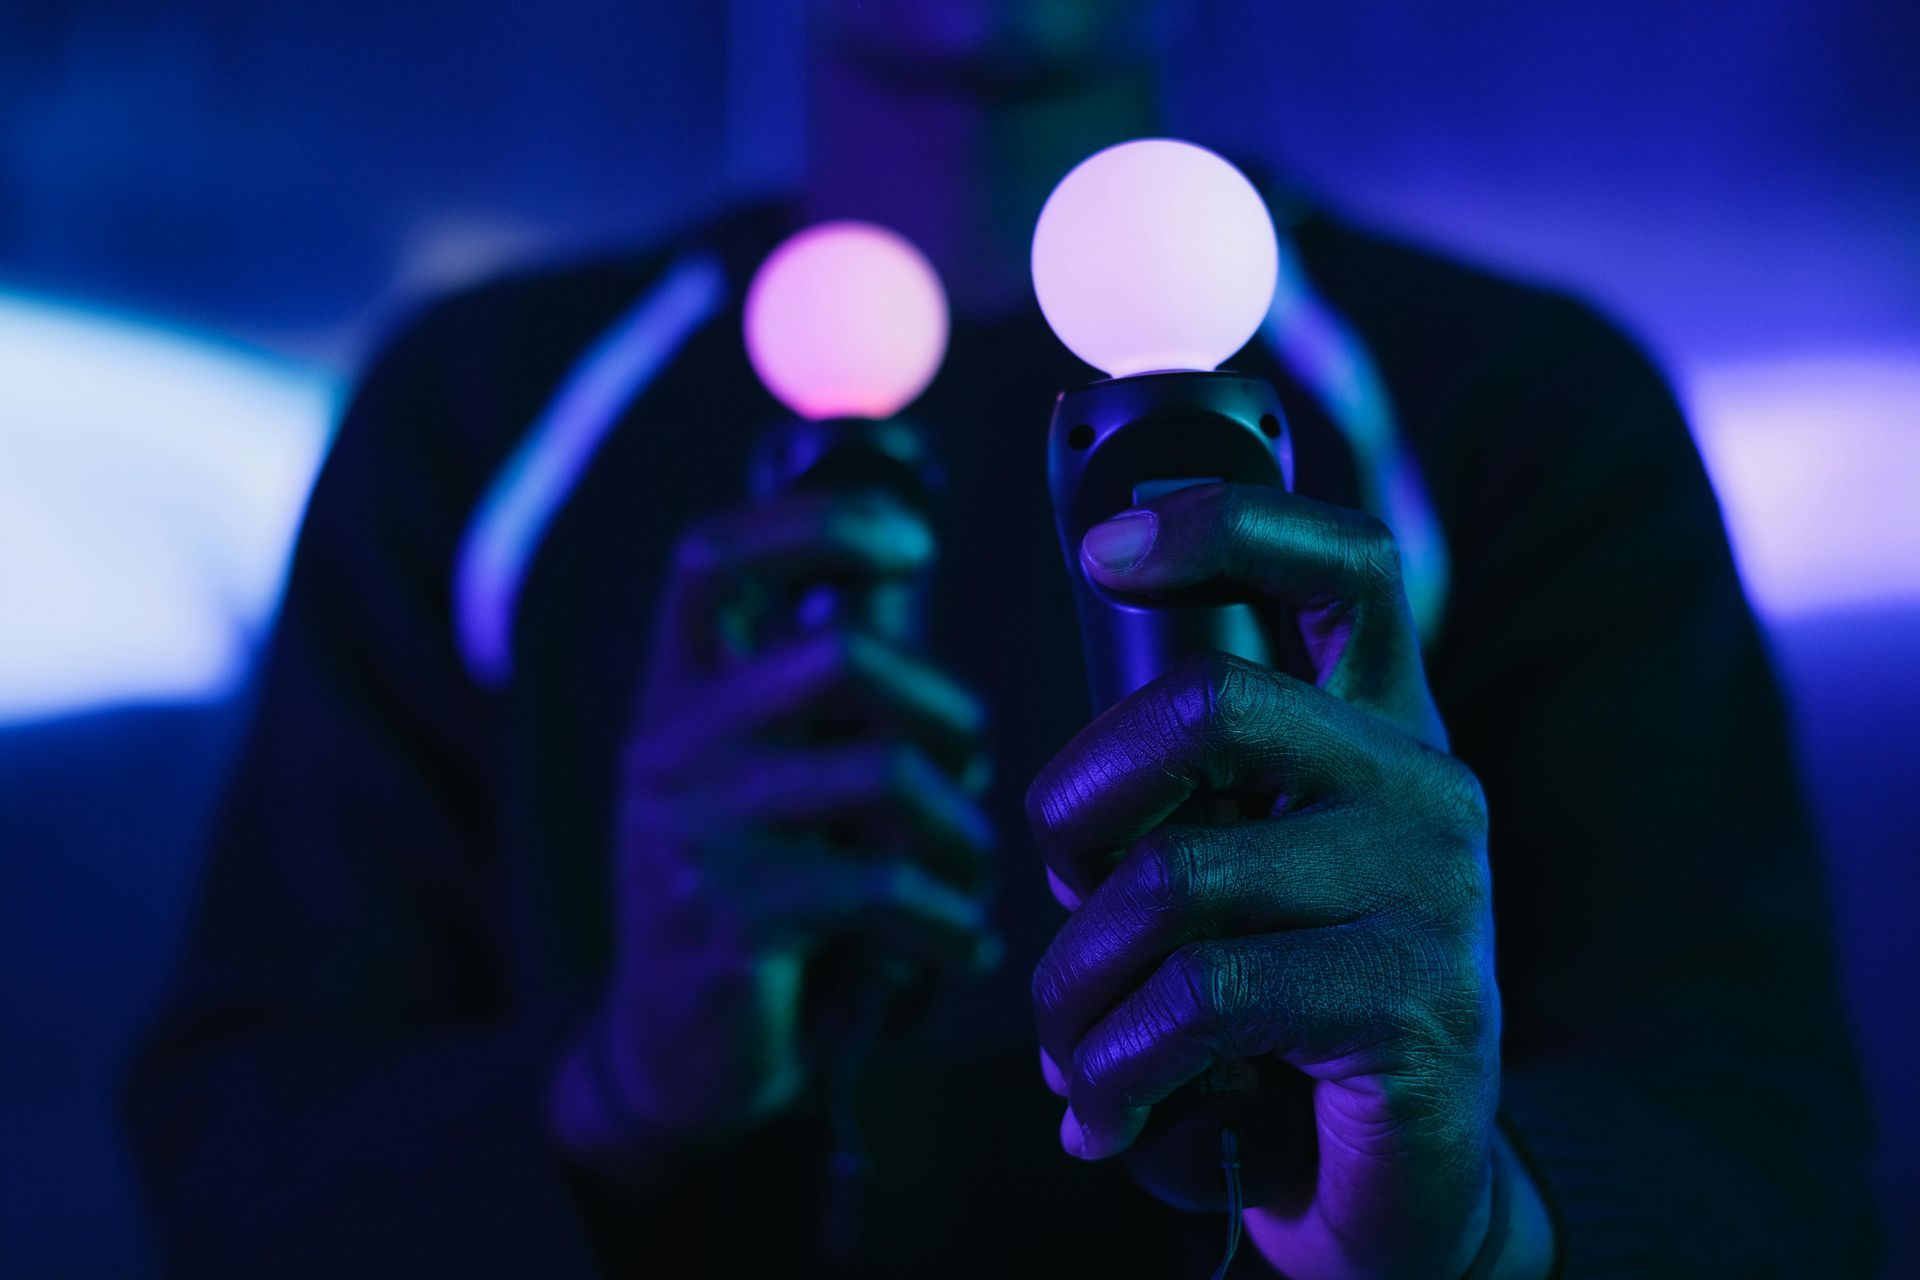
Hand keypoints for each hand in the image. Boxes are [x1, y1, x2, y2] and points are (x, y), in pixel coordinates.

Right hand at [549, 491, 996, 1166]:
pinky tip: (960, 943)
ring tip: (967, 869)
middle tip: (967, 762)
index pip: (713, 555)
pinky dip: (952, 920)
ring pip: (885, 774)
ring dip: (960, 827)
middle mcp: (672, 742)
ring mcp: (695, 831)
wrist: (671, 1046)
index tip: (910, 542)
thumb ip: (813, 681)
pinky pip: (888, 888)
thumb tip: (903, 570)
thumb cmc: (745, 884)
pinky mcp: (732, 920)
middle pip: (842, 655)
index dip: (818, 521)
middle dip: (945, 706)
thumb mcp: (756, 767)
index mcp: (676, 687)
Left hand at [1028, 482, 1519, 1278]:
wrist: (1397, 1194)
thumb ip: (1191, 806)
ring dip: (1073, 981)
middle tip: (1061, 891)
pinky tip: (1104, 1111)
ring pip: (1172, 876)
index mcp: (1385, 730)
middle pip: (1209, 702)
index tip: (1103, 548)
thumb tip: (1063, 805)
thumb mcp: (1245, 885)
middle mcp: (1425, 787)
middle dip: (1076, 800)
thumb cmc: (1285, 1020)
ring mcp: (1435, 893)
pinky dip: (1111, 1065)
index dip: (1224, 519)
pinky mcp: (1415, 1006)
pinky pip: (1197, 997)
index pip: (1344, 564)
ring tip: (1069, 1047)